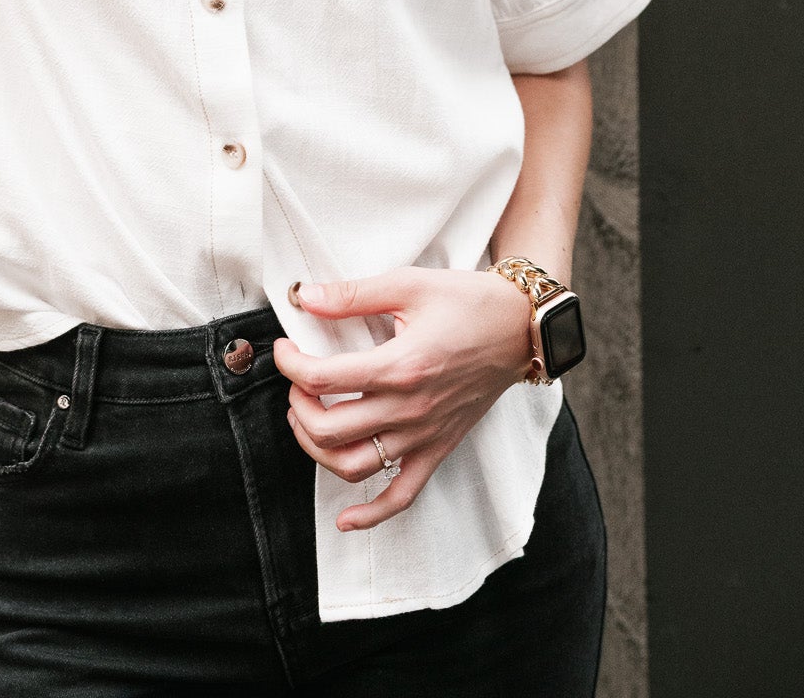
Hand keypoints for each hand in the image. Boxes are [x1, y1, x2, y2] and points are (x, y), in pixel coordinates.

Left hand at [272, 268, 535, 531]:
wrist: (519, 327)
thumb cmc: (466, 301)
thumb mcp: (408, 285)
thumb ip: (352, 294)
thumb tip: (305, 296)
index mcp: (399, 365)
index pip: (322, 379)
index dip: (289, 364)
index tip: (284, 349)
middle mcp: (409, 408)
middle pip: (328, 428)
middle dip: (297, 406)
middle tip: (296, 383)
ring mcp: (423, 436)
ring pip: (353, 466)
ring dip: (317, 450)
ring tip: (308, 422)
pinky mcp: (438, 450)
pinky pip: (401, 496)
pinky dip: (370, 514)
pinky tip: (345, 519)